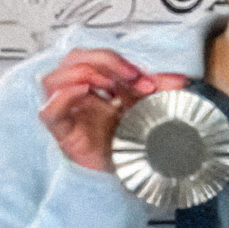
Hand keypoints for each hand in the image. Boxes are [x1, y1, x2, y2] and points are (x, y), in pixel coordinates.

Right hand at [38, 48, 188, 174]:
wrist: (137, 171)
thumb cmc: (136, 137)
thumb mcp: (151, 106)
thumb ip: (163, 90)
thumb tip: (180, 80)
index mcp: (95, 85)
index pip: (93, 57)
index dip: (116, 60)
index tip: (143, 77)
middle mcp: (78, 95)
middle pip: (72, 60)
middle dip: (103, 62)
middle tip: (131, 76)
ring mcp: (68, 114)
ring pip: (52, 79)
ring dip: (81, 73)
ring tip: (109, 84)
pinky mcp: (64, 135)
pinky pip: (48, 112)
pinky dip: (62, 98)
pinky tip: (84, 92)